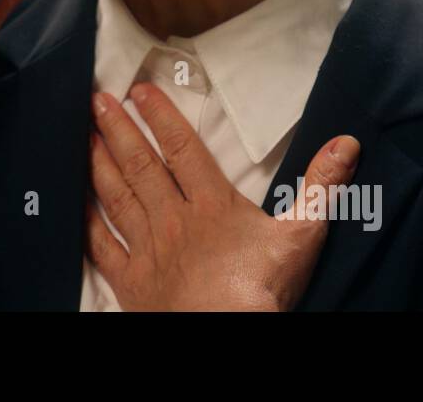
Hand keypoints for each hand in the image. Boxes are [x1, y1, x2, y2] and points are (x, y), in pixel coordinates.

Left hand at [85, 82, 360, 310]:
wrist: (226, 331)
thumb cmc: (262, 289)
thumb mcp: (302, 233)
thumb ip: (321, 186)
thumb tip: (345, 144)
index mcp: (211, 204)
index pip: (181, 148)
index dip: (160, 116)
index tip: (138, 90)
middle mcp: (173, 219)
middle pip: (140, 165)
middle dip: (117, 130)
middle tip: (96, 100)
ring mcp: (148, 250)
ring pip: (117, 198)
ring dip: (99, 164)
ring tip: (83, 137)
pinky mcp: (131, 282)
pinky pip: (102, 247)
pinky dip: (87, 224)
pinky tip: (76, 205)